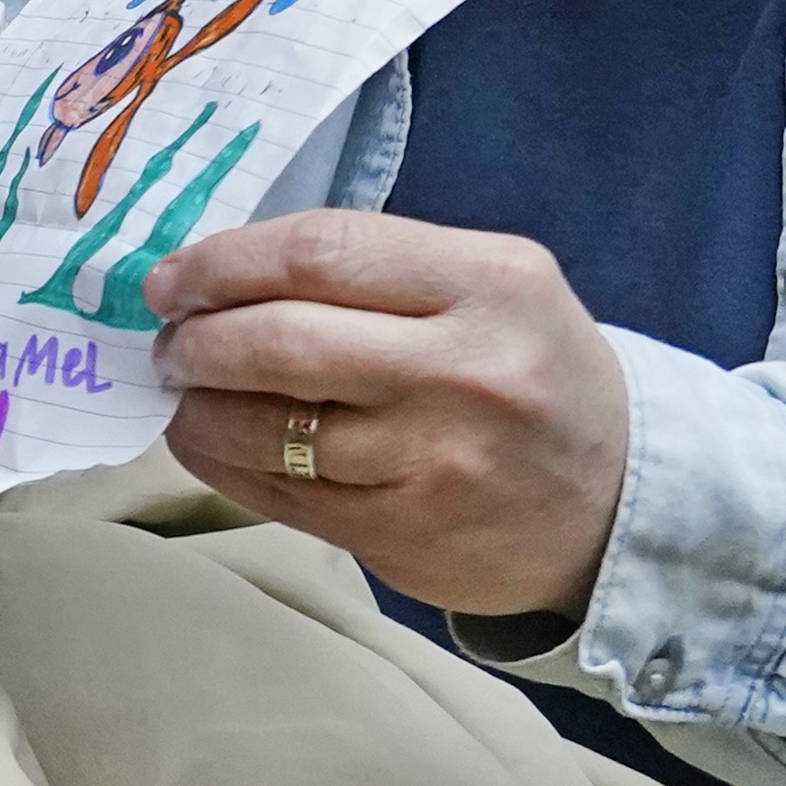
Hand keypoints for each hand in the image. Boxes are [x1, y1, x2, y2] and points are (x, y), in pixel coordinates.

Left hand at [149, 210, 631, 621]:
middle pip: (280, 340)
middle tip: (170, 342)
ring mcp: (431, 460)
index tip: (174, 278)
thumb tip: (223, 271)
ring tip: (186, 392)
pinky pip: (275, 493)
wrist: (616, 505)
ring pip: (263, 426)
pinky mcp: (398, 533)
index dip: (223, 263)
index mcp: (489, 283)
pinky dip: (220, 463)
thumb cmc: (529, 375)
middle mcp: (464, 370)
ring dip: (196, 406)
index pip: (320, 252)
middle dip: (197, 339)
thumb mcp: (491, 288)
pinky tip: (211, 443)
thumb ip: (377, 269)